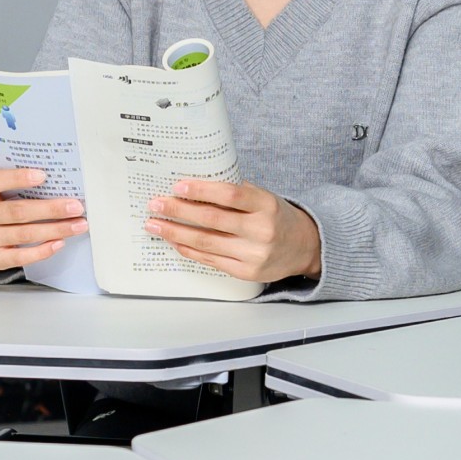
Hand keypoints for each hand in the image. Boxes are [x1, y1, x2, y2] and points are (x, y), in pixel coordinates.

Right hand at [0, 167, 84, 269]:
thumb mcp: (2, 188)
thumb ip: (20, 183)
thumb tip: (58, 182)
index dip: (18, 178)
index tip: (43, 176)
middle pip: (16, 211)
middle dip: (50, 209)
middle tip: (75, 207)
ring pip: (23, 234)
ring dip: (55, 229)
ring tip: (76, 225)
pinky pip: (20, 257)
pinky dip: (43, 250)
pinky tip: (59, 242)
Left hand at [146, 177, 322, 285]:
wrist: (304, 247)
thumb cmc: (277, 217)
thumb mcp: (264, 198)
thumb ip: (236, 194)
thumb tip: (193, 189)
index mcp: (267, 205)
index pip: (230, 195)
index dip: (202, 191)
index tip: (178, 186)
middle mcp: (262, 230)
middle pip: (212, 220)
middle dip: (179, 211)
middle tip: (156, 205)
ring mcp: (254, 254)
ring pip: (206, 243)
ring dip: (176, 233)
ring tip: (156, 225)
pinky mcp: (246, 272)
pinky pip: (211, 260)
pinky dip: (190, 250)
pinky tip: (175, 241)